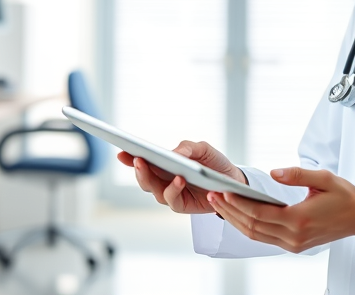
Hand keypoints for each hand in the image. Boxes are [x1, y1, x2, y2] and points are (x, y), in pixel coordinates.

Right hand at [116, 140, 246, 213]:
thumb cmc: (214, 163)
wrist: (234, 182)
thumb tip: (170, 153)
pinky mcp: (181, 205)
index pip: (143, 161)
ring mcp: (171, 193)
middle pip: (144, 177)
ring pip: (154, 190)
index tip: (121, 151)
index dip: (129, 157)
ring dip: (154, 180)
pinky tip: (179, 179)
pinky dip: (174, 189)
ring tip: (156, 167)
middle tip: (137, 159)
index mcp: (164, 165)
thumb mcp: (203, 149)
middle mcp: (163, 180)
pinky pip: (172, 199)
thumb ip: (187, 148)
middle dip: (139, 169)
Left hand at [207, 167, 354, 253]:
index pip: (259, 214)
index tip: (223, 191)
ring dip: (235, 220)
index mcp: (300, 219)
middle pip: (251, 226)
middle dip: (229, 211)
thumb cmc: (344, 196)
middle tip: (212, 196)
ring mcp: (293, 244)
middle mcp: (294, 236)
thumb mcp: (324, 177)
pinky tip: (238, 214)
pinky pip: (264, 238)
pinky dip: (248, 226)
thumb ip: (297, 174)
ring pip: (255, 235)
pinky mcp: (294, 246)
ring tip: (219, 204)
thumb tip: (274, 172)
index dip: (238, 203)